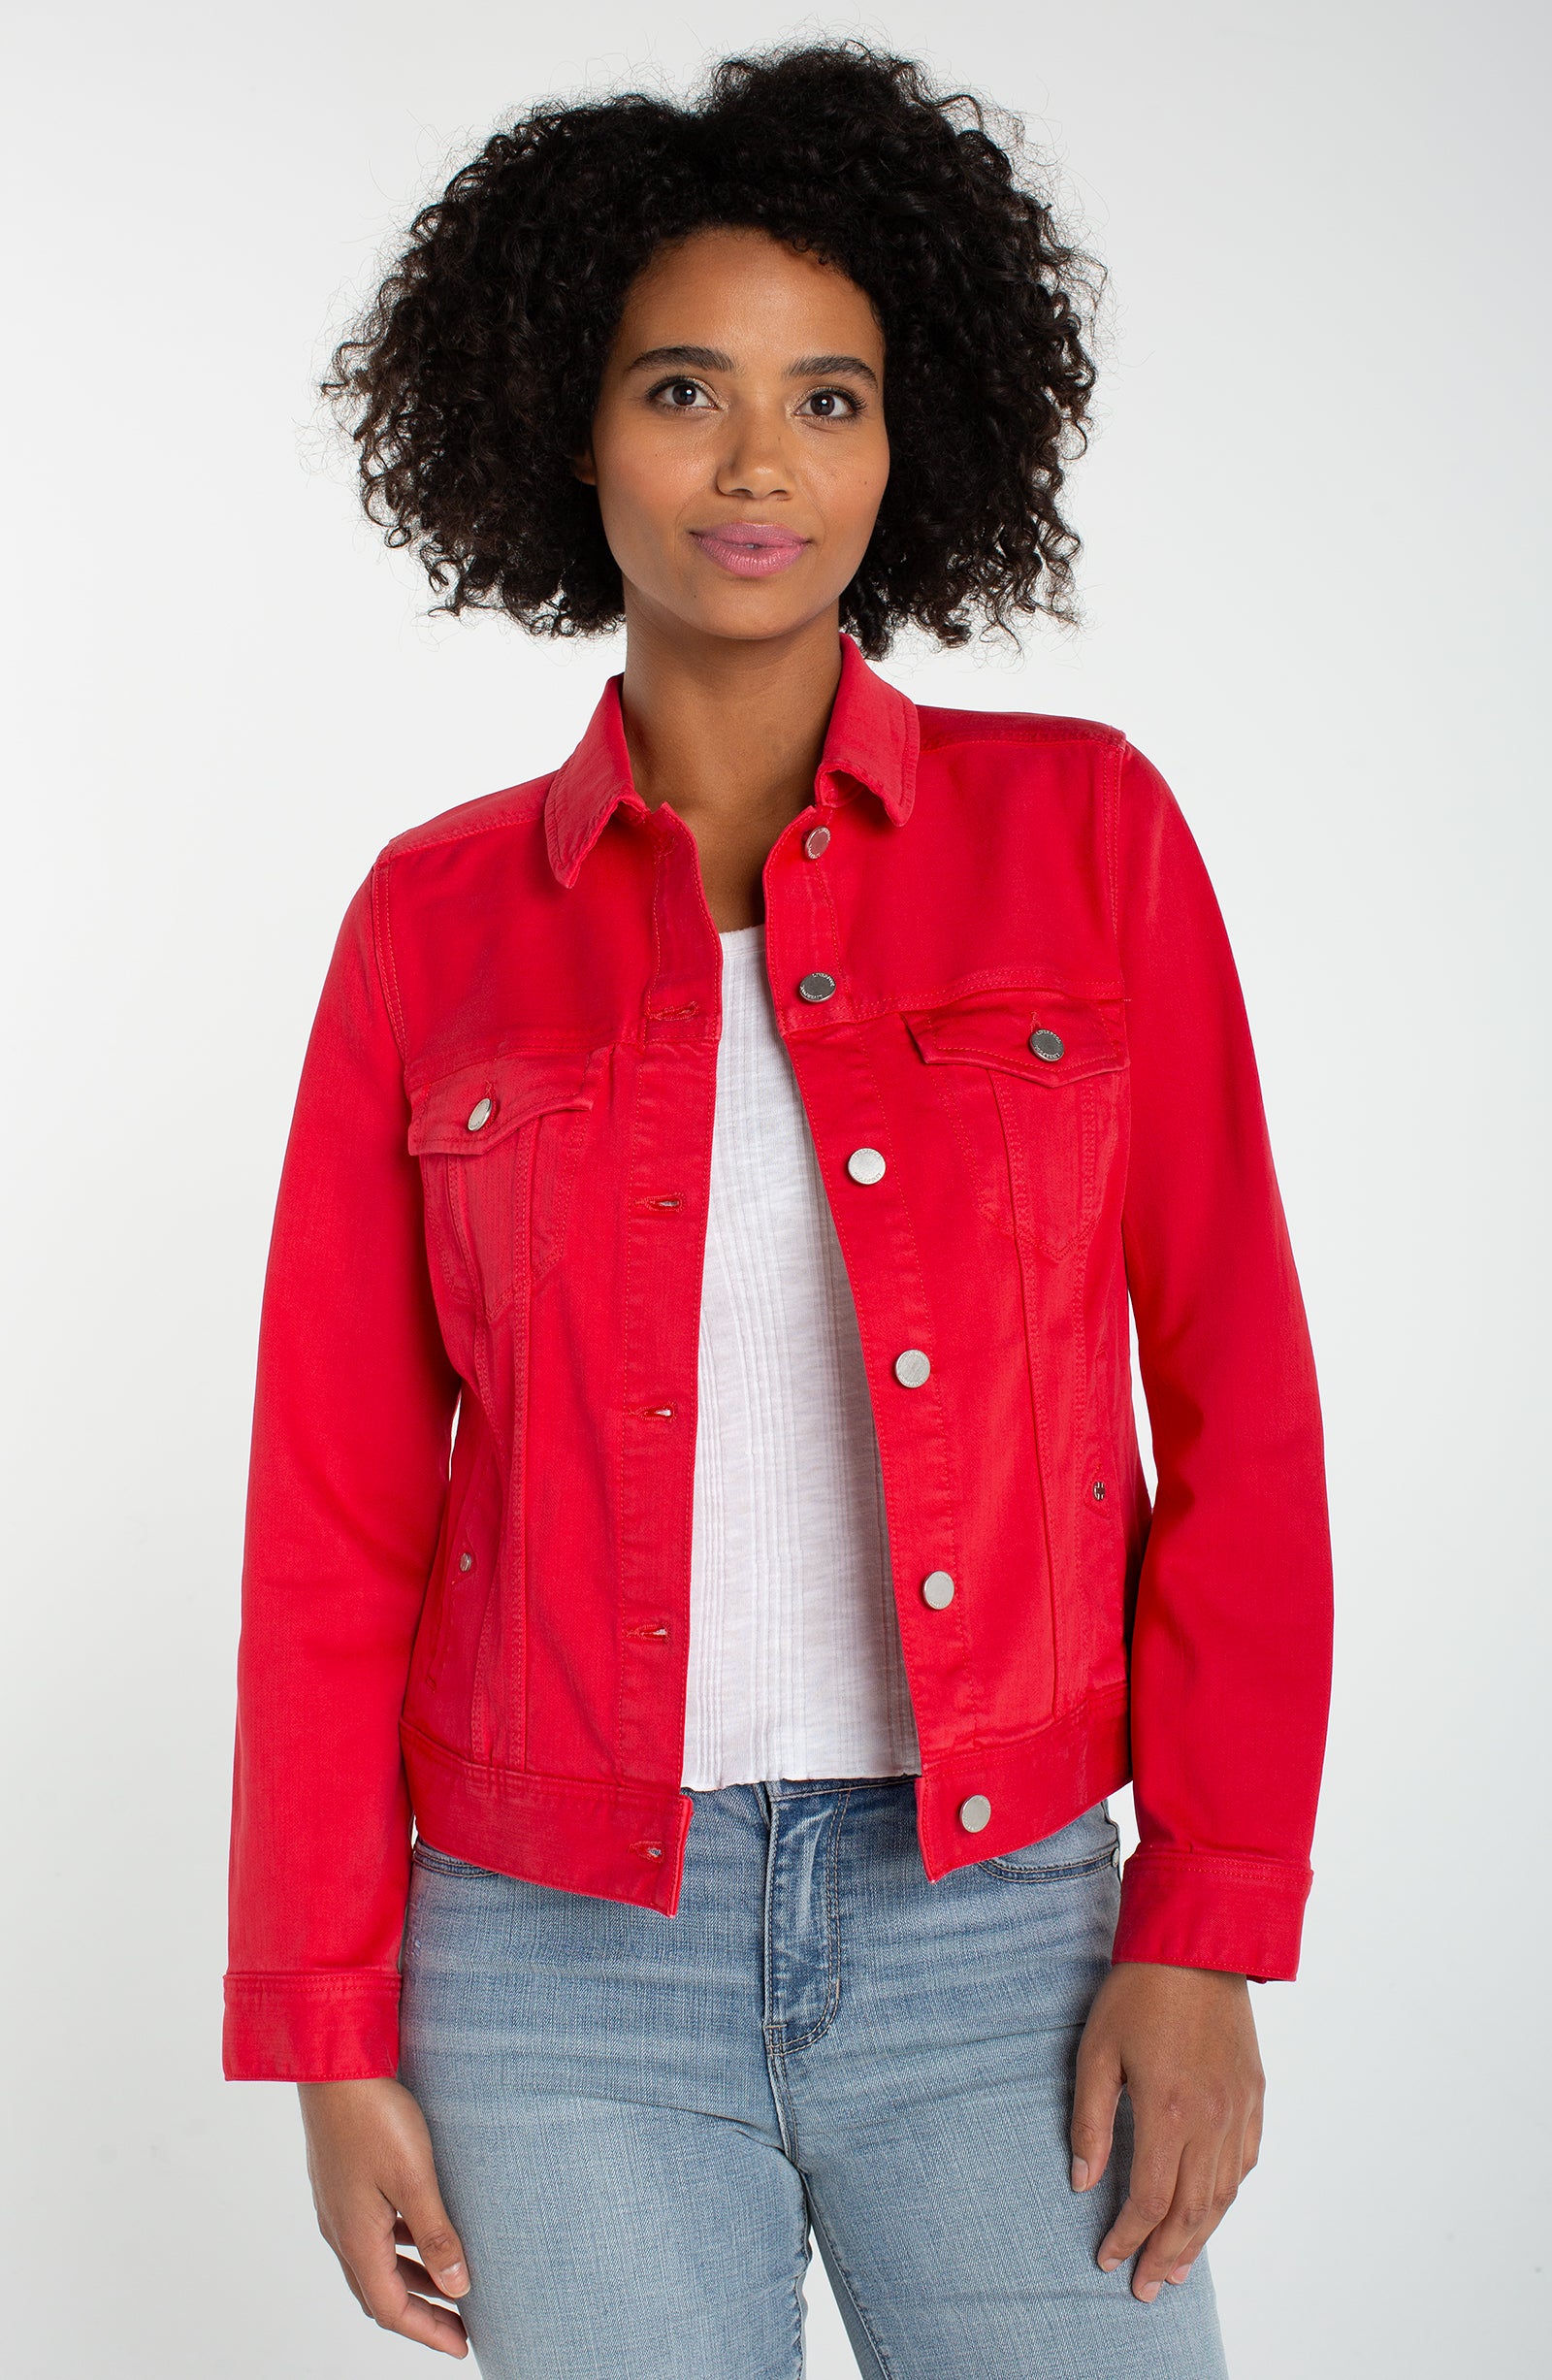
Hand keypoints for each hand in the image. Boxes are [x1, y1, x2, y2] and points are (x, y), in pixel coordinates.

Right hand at [299, 2077, 470, 2356]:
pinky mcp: (342, 2181)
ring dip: (409, 2279)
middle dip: (420, 2312)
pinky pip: (370, 2233)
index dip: (428, 2331)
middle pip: (379, 2292)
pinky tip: (421, 2229)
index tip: (462, 2345)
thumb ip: (436, 2235)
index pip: (391, 2308)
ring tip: (448, 2282)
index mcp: (356, 2239)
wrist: (333, 2064)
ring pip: (374, 2262)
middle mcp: (341, 2229)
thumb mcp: (415, 2178)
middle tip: (459, 2323)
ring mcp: (338, 2205)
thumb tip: (457, 2287)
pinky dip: (398, 2247)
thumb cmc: (374, 2116)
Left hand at [1070, 1962, 1263, 2300]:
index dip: (1127, 2237)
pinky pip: (1245, 2163)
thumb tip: (1083, 2181)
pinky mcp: (1254, 2095)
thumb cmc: (1138, 1993)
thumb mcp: (1096, 2051)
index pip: (1148, 2200)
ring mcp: (1238, 2109)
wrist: (1197, 1944)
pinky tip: (1209, 2211)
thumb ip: (1090, 2121)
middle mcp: (1211, 2120)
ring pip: (1223, 2195)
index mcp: (1167, 2112)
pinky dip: (1227, 2197)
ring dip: (1199, 2238)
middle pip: (1191, 2211)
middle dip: (1164, 2256)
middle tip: (1144, 2289)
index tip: (1106, 2258)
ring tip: (1174, 2269)